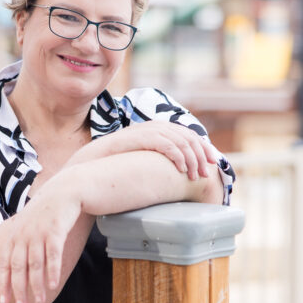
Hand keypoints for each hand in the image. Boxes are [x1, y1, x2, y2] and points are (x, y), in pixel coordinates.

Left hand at [0, 175, 83, 302]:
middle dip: (18, 289)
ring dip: (36, 285)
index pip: (5, 263)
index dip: (3, 283)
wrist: (65, 191)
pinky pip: (53, 255)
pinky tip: (53, 285)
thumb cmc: (46, 212)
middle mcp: (23, 235)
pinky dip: (52, 271)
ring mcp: (39, 232)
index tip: (2, 301)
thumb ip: (19, 243)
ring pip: (35, 264)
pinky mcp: (55, 230)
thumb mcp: (26, 225)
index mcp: (14, 236)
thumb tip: (15, 267)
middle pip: (18, 267)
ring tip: (38, 301)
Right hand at [68, 121, 220, 179]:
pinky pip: (164, 144)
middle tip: (206, 172)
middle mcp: (153, 127)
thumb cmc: (116, 169)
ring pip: (179, 140)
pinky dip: (176, 155)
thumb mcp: (144, 163)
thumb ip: (160, 162)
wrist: (89, 166)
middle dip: (201, 154)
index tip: (213, 162)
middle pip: (187, 135)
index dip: (203, 147)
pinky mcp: (137, 138)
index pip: (187, 134)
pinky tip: (181, 169)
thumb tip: (182, 174)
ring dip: (191, 158)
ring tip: (195, 174)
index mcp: (157, 131)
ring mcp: (145, 131)